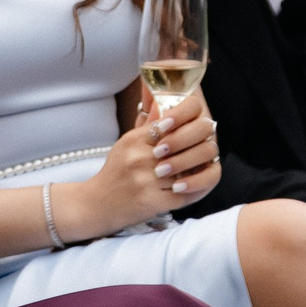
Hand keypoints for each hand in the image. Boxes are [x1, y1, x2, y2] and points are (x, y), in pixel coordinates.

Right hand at [67, 89, 219, 236]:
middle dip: (196, 147)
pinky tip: (197, 186)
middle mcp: (138, 159)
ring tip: (204, 166)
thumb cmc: (115, 172)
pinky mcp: (151, 202)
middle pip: (180, 147)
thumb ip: (147, 126)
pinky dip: (195, 191)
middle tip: (207, 146)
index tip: (196, 126)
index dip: (186, 125)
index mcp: (133, 141)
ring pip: (184, 171)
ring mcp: (145, 181)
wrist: (97, 204)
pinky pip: (183, 195)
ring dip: (197, 170)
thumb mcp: (126, 143)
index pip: (167, 124)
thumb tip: (163, 102)